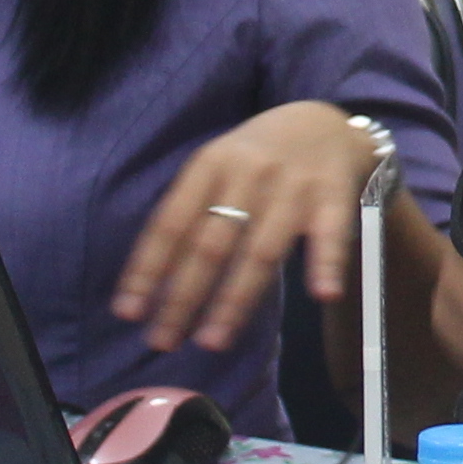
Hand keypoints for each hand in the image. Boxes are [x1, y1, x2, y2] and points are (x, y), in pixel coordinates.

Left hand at [110, 103, 393, 355]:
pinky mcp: (334, 196)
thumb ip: (191, 212)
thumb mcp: (217, 167)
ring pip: (260, 251)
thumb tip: (150, 282)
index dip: (147, 268)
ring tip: (213, 341)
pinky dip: (327, 263)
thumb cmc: (257, 157)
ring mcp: (293, 185)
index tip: (128, 313)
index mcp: (210, 164)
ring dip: (235, 299)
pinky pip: (330, 234)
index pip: (171, 222)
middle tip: (163, 341)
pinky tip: (322, 295)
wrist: (323, 121)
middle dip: (183, 296)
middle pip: (211, 244)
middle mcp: (248, 173)